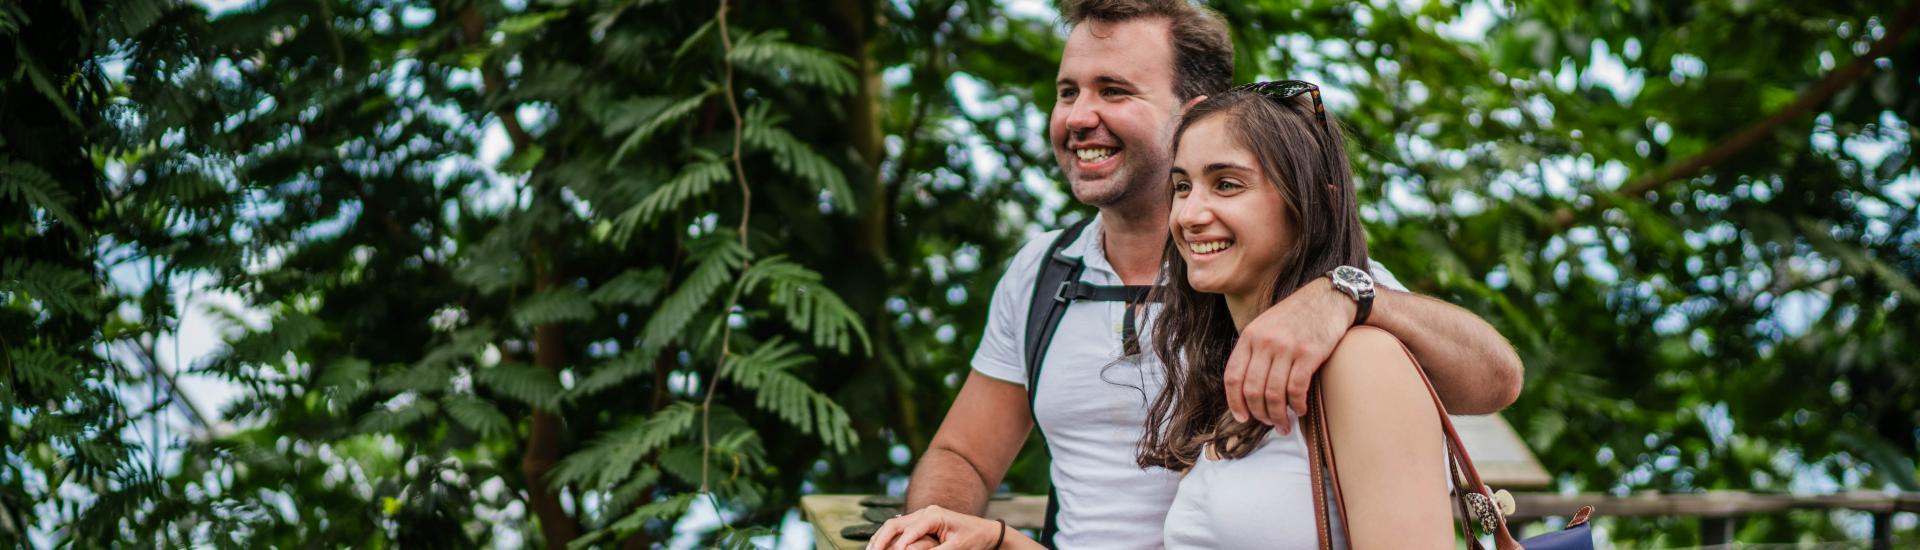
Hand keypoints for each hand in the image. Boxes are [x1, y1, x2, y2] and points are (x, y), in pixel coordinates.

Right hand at [867, 505, 1005, 549]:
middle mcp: (925, 512)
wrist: (985, 532)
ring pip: (893, 525)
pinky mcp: (921, 522)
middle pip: (894, 524)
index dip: (899, 546)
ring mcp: (922, 516)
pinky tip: (879, 547)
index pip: (910, 531)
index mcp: (934, 515)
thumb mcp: (957, 548)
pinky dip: (887, 538)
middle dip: (880, 540)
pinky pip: (899, 529)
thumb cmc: (974, 539)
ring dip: (880, 538)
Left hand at [1223, 277, 1356, 432]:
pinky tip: (1299, 409)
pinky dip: (1296, 404)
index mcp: (1250, 336)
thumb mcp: (1266, 326)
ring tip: (1284, 424)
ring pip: (1273, 393)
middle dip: (1259, 414)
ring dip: (1278, 415)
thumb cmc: (1297, 316)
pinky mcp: (1309, 353)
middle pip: (1252, 389)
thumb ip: (1254, 351)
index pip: (1233, 376)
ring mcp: (1286, 347)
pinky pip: (1296, 388)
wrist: (1328, 298)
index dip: (1235, 402)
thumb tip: (1246, 389)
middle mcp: (1265, 342)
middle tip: (1268, 423)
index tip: (1242, 418)